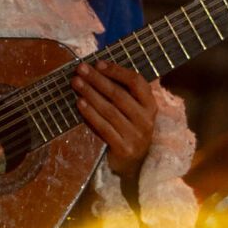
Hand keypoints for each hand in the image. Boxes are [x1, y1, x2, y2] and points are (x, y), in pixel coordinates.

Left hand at [72, 60, 157, 178]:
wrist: (135, 164)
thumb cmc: (130, 130)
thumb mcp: (134, 112)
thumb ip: (124, 94)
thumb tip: (99, 70)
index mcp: (151, 106)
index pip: (137, 82)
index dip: (118, 71)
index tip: (99, 63)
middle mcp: (146, 119)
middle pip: (120, 95)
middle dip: (98, 80)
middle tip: (81, 69)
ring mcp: (136, 134)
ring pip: (110, 110)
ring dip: (91, 94)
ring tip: (76, 83)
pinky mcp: (124, 147)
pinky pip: (104, 127)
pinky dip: (90, 114)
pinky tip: (79, 103)